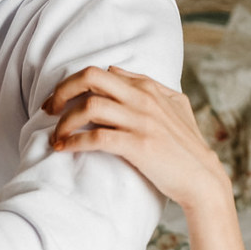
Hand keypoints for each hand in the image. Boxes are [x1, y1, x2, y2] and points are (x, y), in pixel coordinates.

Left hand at [45, 67, 230, 212]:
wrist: (202, 178)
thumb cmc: (185, 146)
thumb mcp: (174, 105)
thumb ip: (146, 86)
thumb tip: (114, 70)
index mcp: (148, 88)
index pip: (101, 73)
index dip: (73, 84)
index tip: (58, 101)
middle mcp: (143, 99)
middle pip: (90, 78)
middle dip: (62, 91)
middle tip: (48, 109)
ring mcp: (141, 121)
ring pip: (90, 107)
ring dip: (65, 122)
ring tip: (55, 138)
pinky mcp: (138, 145)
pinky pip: (96, 136)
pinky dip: (74, 141)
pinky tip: (64, 149)